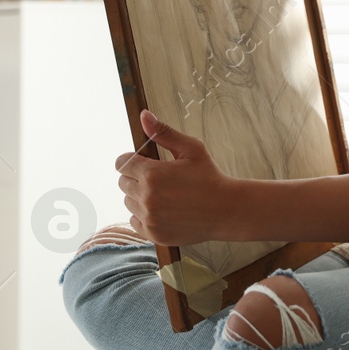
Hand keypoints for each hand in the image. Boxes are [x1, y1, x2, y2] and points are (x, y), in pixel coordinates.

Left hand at [115, 108, 239, 244]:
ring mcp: (149, 218)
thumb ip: (163, 132)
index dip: (132, 161)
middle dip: (136, 178)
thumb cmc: (210, 177)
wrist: (226, 211)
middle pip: (122, 183)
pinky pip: (134, 221)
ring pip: (128, 202)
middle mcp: (146, 197)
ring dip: (140, 197)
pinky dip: (144, 215)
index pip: (121, 164)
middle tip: (160, 179)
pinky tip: (163, 210)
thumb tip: (144, 115)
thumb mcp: (191, 149)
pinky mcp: (153, 234)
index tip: (145, 163)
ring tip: (164, 195)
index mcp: (152, 174)